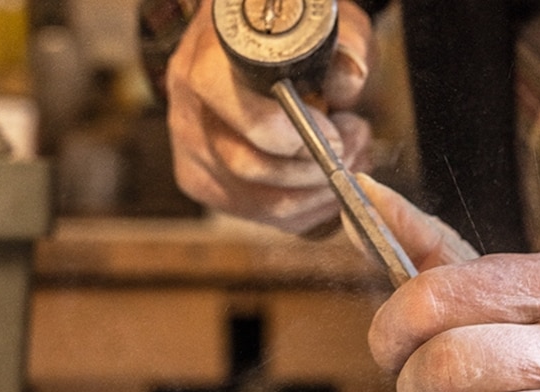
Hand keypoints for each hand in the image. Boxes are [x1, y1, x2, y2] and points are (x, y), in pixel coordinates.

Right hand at [165, 0, 374, 232]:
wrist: (258, 48)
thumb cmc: (292, 38)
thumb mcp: (324, 30)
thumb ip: (341, 49)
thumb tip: (349, 82)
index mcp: (208, 60)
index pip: (243, 115)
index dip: (295, 135)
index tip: (335, 132)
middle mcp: (188, 106)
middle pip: (250, 166)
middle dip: (314, 169)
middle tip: (350, 150)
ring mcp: (191, 148)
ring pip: (259, 200)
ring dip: (316, 192)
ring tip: (346, 162)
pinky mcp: (202, 180)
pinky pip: (260, 214)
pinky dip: (305, 208)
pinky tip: (325, 182)